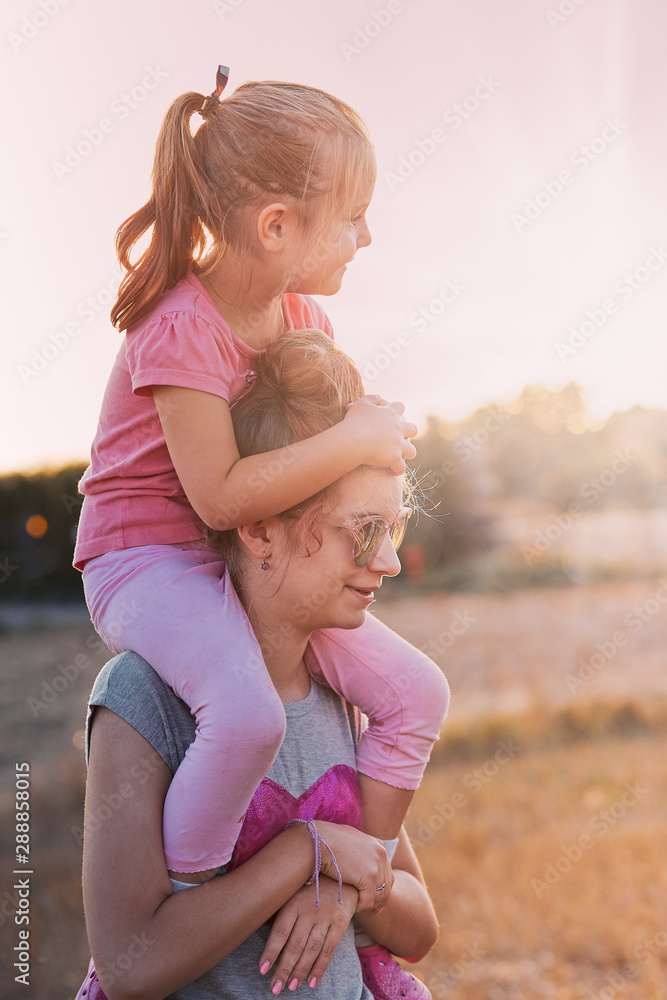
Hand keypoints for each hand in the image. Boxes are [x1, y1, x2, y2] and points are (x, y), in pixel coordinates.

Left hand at [259, 877, 357, 993]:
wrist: (342, 875)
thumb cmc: (310, 887)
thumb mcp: (293, 892)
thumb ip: (281, 911)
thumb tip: (261, 929)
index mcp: (294, 901)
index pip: (280, 931)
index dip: (271, 951)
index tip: (262, 969)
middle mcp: (310, 910)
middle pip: (295, 944)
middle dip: (284, 969)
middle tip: (275, 988)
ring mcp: (326, 917)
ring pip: (311, 949)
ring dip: (300, 970)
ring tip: (291, 986)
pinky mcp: (340, 924)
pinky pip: (329, 950)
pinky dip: (320, 967)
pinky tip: (312, 981)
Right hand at [314, 821, 393, 912]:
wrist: (319, 841)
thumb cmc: (326, 840)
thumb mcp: (349, 840)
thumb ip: (359, 850)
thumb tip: (357, 860)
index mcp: (377, 844)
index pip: (386, 871)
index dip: (382, 886)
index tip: (376, 898)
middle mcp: (380, 853)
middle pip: (387, 883)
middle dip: (380, 899)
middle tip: (373, 910)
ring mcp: (376, 865)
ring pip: (380, 894)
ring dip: (370, 904)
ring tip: (360, 908)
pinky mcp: (369, 877)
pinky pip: (369, 900)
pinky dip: (362, 906)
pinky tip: (354, 908)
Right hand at [343, 396, 416, 474]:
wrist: (355, 439)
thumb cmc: (355, 421)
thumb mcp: (361, 404)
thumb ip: (371, 398)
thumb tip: (379, 396)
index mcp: (391, 413)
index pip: (399, 407)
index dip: (397, 409)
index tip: (395, 412)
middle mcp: (399, 428)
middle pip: (412, 429)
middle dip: (409, 433)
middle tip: (402, 436)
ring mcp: (399, 444)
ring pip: (411, 451)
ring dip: (407, 453)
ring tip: (400, 456)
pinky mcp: (395, 458)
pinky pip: (401, 467)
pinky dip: (397, 469)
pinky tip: (393, 470)